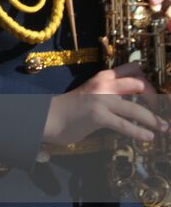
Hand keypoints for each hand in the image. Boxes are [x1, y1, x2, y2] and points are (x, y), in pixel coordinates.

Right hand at [42, 64, 167, 145]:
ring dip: (153, 120)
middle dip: (155, 99)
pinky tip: (148, 137)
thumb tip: (129, 101)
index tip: (156, 95)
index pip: (132, 69)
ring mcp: (101, 99)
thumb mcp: (91, 94)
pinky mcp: (98, 116)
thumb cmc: (70, 108)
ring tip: (164, 128)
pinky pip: (125, 125)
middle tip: (160, 111)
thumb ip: (109, 94)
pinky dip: (139, 132)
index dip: (148, 80)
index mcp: (103, 77)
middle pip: (140, 84)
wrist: (47, 117)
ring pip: (136, 108)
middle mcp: (104, 84)